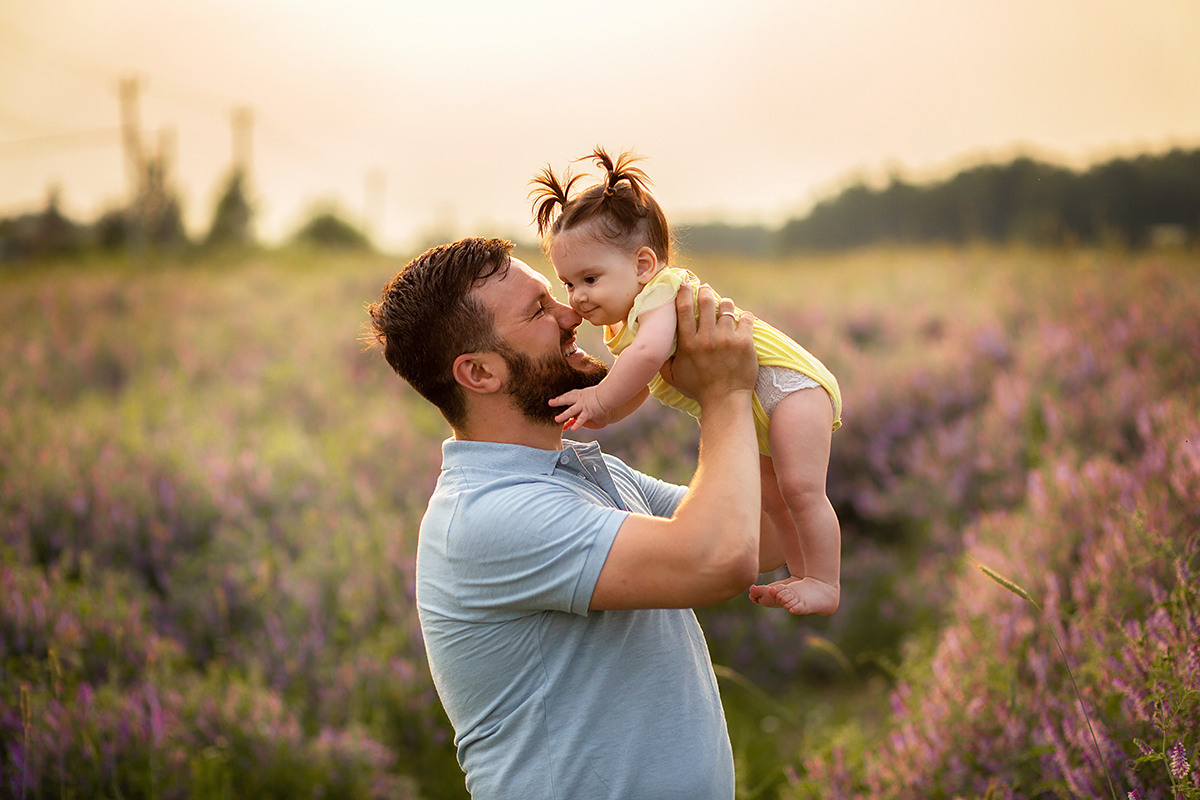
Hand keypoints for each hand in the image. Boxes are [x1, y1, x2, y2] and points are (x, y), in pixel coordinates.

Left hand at [550, 386, 611, 429]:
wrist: (609, 394)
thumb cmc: (605, 391)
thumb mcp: (595, 392)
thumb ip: (591, 396)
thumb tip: (591, 396)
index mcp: (582, 393)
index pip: (570, 394)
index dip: (563, 396)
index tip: (556, 398)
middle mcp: (581, 399)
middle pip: (567, 399)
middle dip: (558, 401)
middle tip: (550, 403)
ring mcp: (583, 406)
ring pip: (570, 411)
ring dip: (563, 415)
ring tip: (556, 420)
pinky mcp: (588, 412)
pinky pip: (581, 419)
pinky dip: (577, 424)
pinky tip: (572, 429)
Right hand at [659, 285, 755, 405]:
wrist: (725, 401)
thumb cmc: (698, 389)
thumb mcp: (672, 376)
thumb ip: (661, 360)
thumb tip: (653, 346)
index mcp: (688, 343)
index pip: (683, 309)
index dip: (684, 291)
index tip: (685, 283)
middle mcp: (706, 339)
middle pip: (705, 302)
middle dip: (706, 291)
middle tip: (706, 290)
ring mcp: (726, 340)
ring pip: (726, 307)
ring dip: (724, 304)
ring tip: (724, 306)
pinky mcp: (744, 343)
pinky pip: (746, 318)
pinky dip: (744, 316)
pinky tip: (742, 319)